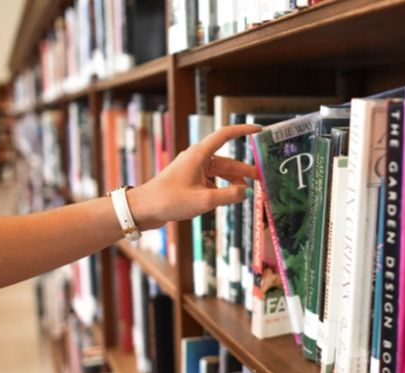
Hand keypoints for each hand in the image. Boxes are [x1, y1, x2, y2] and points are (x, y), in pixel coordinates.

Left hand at [127, 124, 260, 229]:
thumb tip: (247, 192)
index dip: (243, 130)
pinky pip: (211, 181)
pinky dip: (222, 188)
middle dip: (244, 170)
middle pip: (227, 161)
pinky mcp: (189, 180)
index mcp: (199, 154)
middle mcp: (197, 158)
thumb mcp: (204, 200)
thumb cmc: (169, 200)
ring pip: (220, 173)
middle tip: (261, 180)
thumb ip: (229, 196)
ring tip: (246, 194)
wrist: (143, 210)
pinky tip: (227, 200)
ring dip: (233, 182)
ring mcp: (193, 169)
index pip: (225, 135)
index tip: (258, 131)